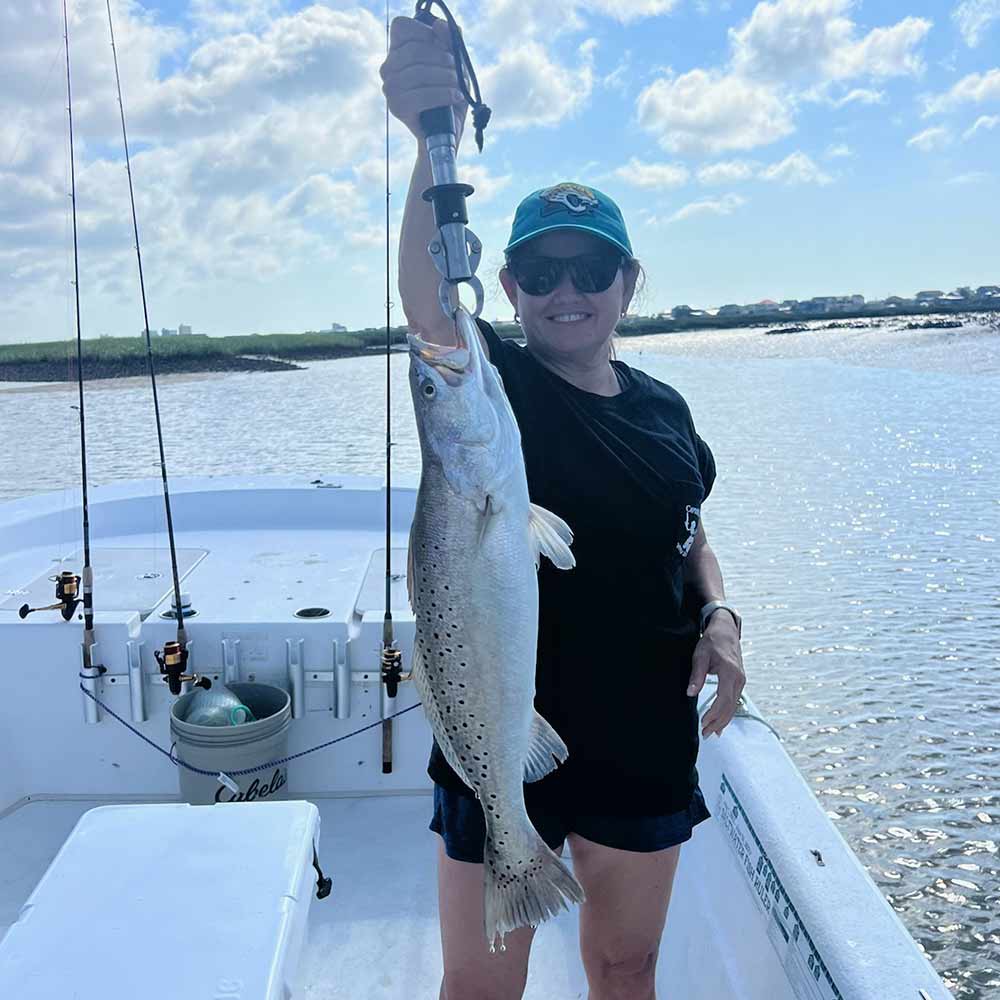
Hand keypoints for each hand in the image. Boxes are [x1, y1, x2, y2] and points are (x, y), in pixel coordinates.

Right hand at [379, 15, 469, 143]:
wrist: (447, 129)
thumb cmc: (449, 93)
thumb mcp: (453, 62)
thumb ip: (449, 39)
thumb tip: (439, 25)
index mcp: (397, 52)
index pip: (401, 28)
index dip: (426, 33)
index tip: (443, 47)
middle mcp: (388, 68)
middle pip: (413, 51)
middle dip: (441, 59)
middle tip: (456, 72)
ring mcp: (389, 89)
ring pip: (417, 73)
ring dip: (445, 78)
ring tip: (458, 87)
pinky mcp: (397, 108)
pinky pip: (420, 96)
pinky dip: (442, 95)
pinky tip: (455, 97)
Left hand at [687, 613, 745, 738]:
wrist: (725, 630)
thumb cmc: (712, 642)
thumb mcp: (700, 656)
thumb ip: (696, 675)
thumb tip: (690, 693)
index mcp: (730, 673)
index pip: (724, 699)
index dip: (714, 714)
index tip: (703, 722)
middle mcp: (739, 678)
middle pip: (730, 706)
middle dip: (718, 722)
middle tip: (705, 733)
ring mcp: (741, 680)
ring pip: (734, 705)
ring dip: (723, 720)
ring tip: (711, 732)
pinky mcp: (739, 681)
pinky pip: (734, 700)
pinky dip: (727, 712)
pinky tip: (720, 722)